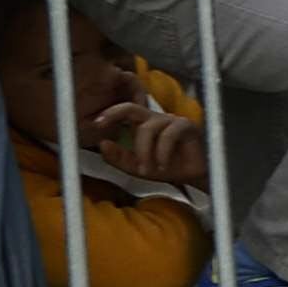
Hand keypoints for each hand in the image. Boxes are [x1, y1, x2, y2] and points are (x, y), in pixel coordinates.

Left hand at [87, 85, 203, 186]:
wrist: (193, 177)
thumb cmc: (167, 168)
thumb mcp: (136, 167)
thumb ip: (119, 158)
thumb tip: (103, 144)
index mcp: (144, 125)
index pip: (125, 112)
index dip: (110, 113)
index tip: (95, 123)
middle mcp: (156, 119)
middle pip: (133, 109)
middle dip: (115, 114)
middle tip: (100, 125)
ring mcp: (172, 121)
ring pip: (148, 128)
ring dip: (144, 152)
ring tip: (147, 170)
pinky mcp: (186, 126)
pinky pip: (168, 135)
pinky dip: (162, 153)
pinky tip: (163, 166)